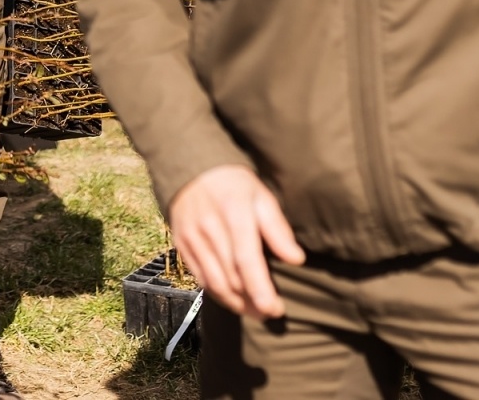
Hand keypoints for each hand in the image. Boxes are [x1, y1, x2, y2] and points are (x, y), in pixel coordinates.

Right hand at [166, 164, 304, 319]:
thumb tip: (296, 259)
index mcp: (234, 213)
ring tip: (255, 312)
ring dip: (236, 303)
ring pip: (214, 282)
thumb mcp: (261, 196)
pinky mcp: (181, 245)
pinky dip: (218, 294)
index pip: (246, 259)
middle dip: (252, 301)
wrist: (190, 166)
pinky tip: (234, 299)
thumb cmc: (234, 184)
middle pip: (231, 276)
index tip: (274, 309)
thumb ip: (277, 228)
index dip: (260, 288)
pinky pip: (200, 278)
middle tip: (271, 312)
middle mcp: (209, 228)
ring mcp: (191, 238)